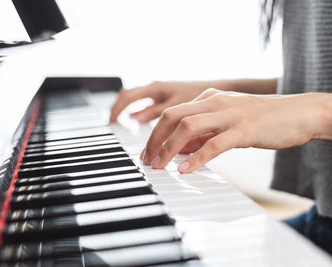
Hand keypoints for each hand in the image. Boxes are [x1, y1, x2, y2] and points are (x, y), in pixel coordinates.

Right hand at [110, 81, 205, 122]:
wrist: (218, 90)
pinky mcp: (163, 96)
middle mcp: (155, 87)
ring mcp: (158, 91)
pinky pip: (143, 101)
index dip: (118, 110)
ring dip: (126, 109)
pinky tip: (137, 120)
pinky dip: (136, 110)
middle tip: (111, 122)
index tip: (111, 122)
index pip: (128, 97)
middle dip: (118, 109)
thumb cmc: (201, 95)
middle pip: (127, 95)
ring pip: (134, 97)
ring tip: (119, 122)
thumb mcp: (178, 106)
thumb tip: (135, 117)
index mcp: (156, 88)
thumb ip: (157, 112)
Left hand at [142, 88, 327, 172]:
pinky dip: (196, 158)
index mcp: (209, 98)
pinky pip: (214, 144)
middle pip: (172, 116)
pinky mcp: (244, 129)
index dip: (155, 133)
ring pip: (188, 127)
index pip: (172, 113)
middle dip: (154, 139)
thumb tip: (180, 148)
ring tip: (159, 165)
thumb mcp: (226, 122)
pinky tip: (185, 170)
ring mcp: (229, 114)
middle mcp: (215, 102)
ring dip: (169, 148)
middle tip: (147, 160)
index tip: (147, 152)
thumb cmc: (262, 118)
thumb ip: (203, 133)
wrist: (299, 113)